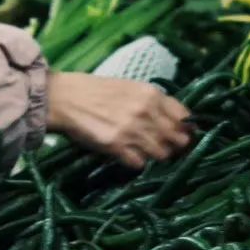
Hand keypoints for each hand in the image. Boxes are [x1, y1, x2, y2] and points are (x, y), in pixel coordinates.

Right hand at [46, 73, 191, 169]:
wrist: (64, 97)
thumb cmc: (95, 90)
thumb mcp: (129, 87)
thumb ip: (152, 102)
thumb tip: (173, 121)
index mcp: (151, 94)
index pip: (184, 118)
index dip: (185, 129)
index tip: (181, 134)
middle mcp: (146, 112)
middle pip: (177, 139)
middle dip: (175, 146)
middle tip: (166, 148)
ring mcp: (132, 131)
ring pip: (161, 154)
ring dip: (155, 155)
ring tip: (144, 152)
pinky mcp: (116, 146)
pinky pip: (139, 163)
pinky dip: (136, 162)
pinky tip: (128, 155)